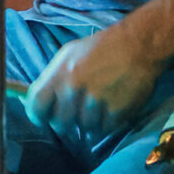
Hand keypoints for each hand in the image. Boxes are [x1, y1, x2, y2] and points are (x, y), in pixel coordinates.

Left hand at [25, 25, 160, 142]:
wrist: (137, 43)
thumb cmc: (101, 48)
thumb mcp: (69, 54)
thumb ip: (52, 79)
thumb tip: (35, 101)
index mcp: (59, 74)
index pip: (35, 107)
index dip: (39, 115)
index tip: (46, 116)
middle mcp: (74, 89)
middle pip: (60, 124)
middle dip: (68, 119)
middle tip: (80, 108)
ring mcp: (95, 102)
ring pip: (84, 128)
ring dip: (91, 120)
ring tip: (100, 102)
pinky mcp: (115, 112)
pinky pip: (105, 130)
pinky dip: (108, 122)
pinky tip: (112, 104)